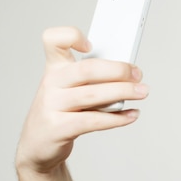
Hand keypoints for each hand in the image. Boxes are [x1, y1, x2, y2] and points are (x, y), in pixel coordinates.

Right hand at [16, 26, 149, 174]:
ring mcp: (52, 105)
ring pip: (92, 94)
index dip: (71, 36)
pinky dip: (116, 118)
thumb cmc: (61, 112)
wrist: (39, 144)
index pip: (54, 40)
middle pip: (86, 69)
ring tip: (142, 92)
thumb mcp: (70, 89)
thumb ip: (93, 81)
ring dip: (123, 92)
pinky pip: (92, 121)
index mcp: (55, 68)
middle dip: (118, 70)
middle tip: (138, 74)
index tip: (92, 45)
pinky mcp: (58, 128)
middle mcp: (51, 83)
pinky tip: (131, 115)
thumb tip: (129, 76)